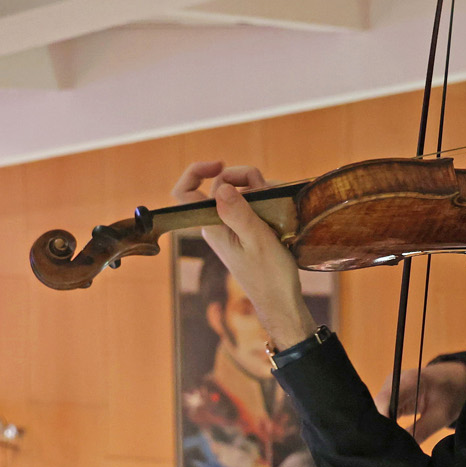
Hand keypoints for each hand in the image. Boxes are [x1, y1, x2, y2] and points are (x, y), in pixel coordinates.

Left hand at [172, 161, 315, 347]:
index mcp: (213, 226)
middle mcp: (217, 223)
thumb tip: (221, 187)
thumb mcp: (258, 240)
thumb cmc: (270, 276)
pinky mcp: (245, 230)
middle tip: (268, 192)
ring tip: (278, 210)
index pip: (184, 193)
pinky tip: (281, 214)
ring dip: (261, 191)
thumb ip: (238, 213)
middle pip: (221, 184)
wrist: (280, 301)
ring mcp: (231, 227)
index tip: (221, 165)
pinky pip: (252, 204)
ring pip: (240, 192)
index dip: (196, 172)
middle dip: (246, 178)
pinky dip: (267, 201)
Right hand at [374, 361, 465, 440]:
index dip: (382, 424)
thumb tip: (402, 451)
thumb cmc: (452, 394)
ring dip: (385, 427)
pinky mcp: (390, 393)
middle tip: (393, 449)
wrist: (457, 378)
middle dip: (383, 429)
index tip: (389, 444)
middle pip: (378, 408)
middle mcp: (393, 381)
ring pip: (379, 411)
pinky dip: (388, 423)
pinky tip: (395, 435)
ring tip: (395, 444)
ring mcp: (390, 386)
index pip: (383, 403)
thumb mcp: (440, 416)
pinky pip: (384, 410)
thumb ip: (420, 432)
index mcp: (408, 381)